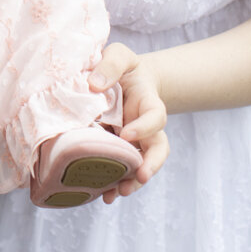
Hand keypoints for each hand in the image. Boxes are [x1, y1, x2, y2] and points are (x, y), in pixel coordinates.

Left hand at [89, 42, 168, 202]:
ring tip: (117, 194)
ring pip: (139, 165)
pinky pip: (119, 169)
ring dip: (132, 181)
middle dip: (150, 165)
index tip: (127, 133)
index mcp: (148, 103)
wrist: (119, 79)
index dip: (144, 127)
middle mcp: (144, 126)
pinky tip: (102, 195)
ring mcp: (132, 142)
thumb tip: (93, 84)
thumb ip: (111, 64)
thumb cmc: (120, 66)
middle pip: (157, 149)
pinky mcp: (116, 151)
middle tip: (140, 176)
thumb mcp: (119, 56)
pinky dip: (113, 183)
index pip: (156, 116)